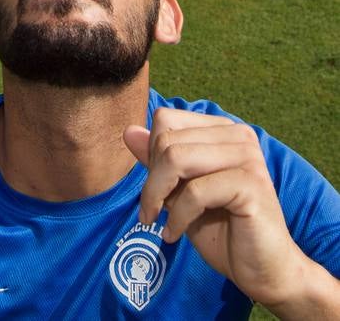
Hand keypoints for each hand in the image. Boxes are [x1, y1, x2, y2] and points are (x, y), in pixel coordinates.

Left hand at [124, 109, 305, 308]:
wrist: (263, 272)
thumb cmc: (222, 230)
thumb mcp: (180, 192)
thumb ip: (158, 160)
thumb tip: (129, 130)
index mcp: (223, 130)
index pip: (167, 120)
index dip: (151, 154)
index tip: (154, 188)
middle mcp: (239, 135)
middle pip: (167, 139)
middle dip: (151, 180)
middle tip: (151, 210)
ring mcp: (248, 157)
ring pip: (177, 159)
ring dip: (157, 196)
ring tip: (156, 220)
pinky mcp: (251, 185)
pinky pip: (196, 192)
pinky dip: (176, 217)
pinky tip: (173, 234)